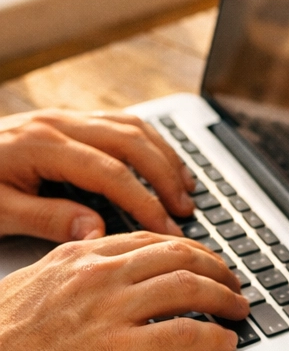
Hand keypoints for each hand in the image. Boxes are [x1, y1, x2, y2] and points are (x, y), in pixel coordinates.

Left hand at [0, 109, 194, 240]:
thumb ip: (49, 219)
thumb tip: (99, 232)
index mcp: (41, 144)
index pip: (111, 173)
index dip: (145, 203)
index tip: (167, 230)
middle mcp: (57, 123)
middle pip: (132, 142)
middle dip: (166, 178)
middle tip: (185, 212)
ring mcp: (64, 118)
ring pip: (132, 127)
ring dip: (165, 158)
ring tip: (186, 190)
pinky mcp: (67, 121)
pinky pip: (121, 123)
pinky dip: (151, 144)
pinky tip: (165, 165)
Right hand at [0, 233, 247, 350]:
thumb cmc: (1, 344)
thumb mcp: (30, 285)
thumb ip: (70, 270)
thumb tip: (96, 261)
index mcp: (79, 257)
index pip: (149, 241)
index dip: (188, 251)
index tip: (205, 263)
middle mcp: (100, 275)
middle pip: (179, 257)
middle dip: (216, 269)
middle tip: (233, 284)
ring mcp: (113, 310)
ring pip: (189, 288)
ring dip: (224, 299)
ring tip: (238, 310)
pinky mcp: (121, 350)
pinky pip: (185, 334)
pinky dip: (213, 336)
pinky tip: (225, 343)